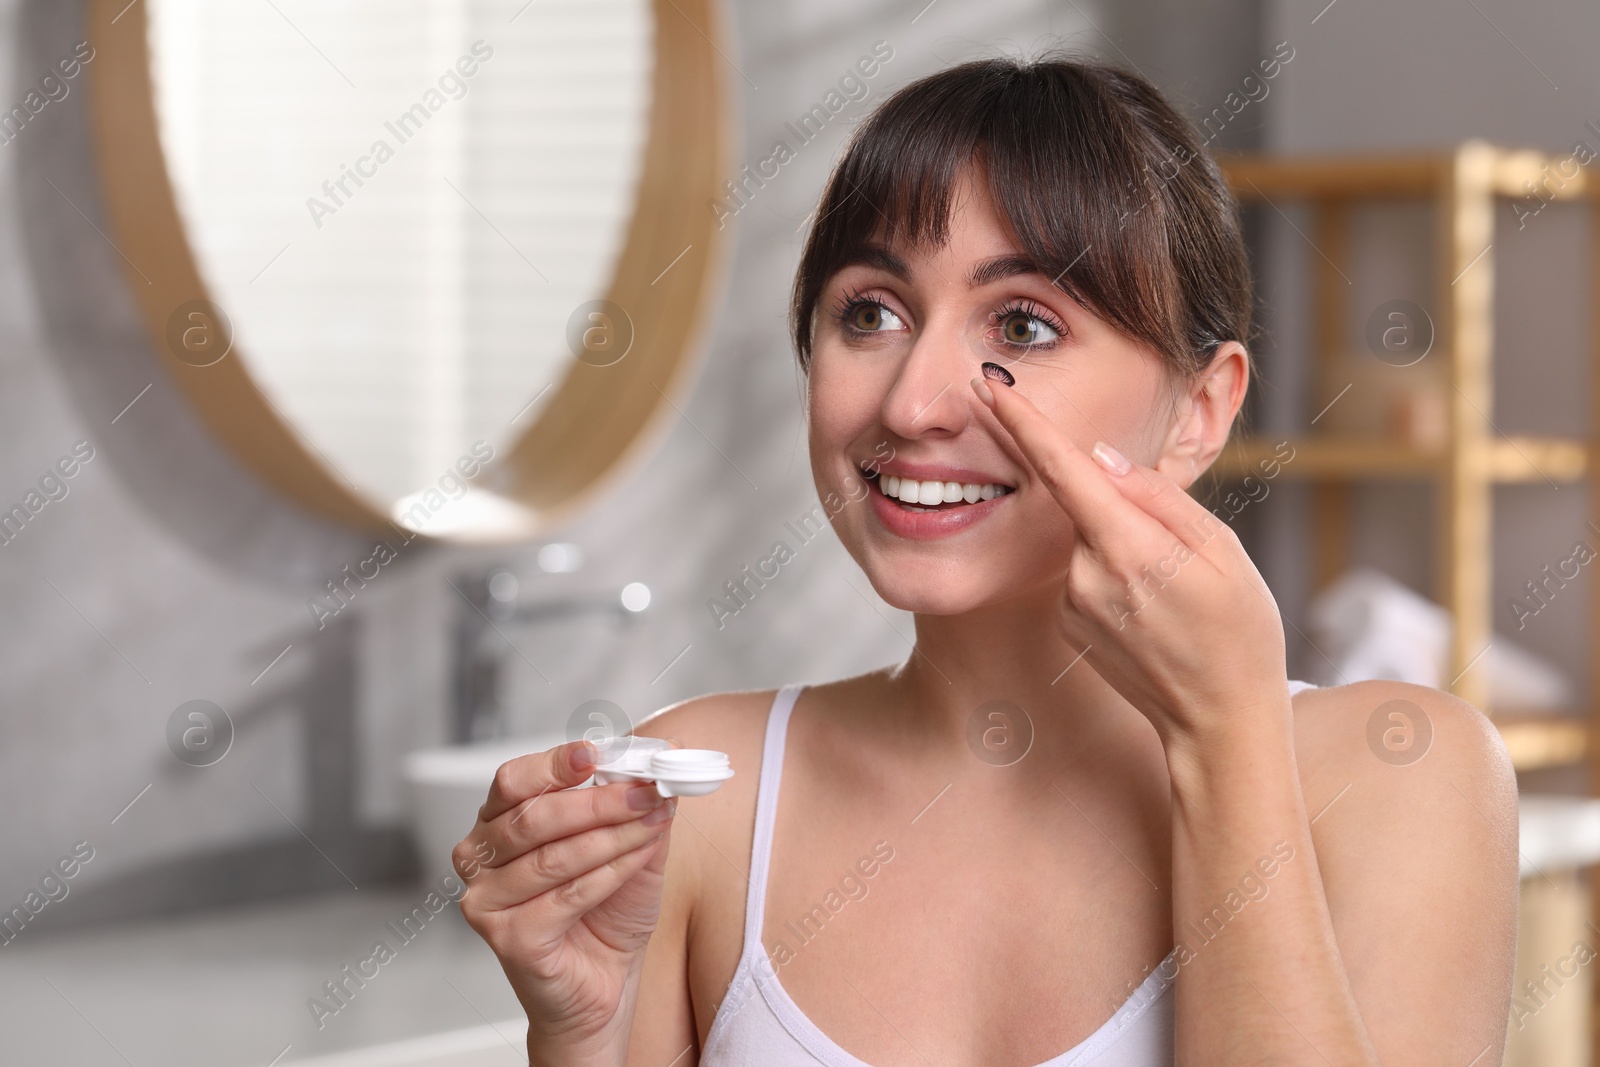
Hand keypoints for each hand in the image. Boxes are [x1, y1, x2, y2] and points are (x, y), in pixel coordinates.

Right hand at [454, 738, 678, 1062]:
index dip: (552, 764)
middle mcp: (480, 858)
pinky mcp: (508, 938)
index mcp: (498, 825)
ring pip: (553, 855)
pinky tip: (635, 862)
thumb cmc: (606, 914)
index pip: (513, 780)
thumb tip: (667, 756)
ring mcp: (487, 901)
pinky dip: (608, 874)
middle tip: (646, 790)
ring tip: (653, 822)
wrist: (604, 987)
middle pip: (534, 816)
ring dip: (612, 835)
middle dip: (598, 800)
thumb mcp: (630, 844)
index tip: (595, 752)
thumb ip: (639, 802)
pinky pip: (565, 896)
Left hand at [970, 375, 1289, 750]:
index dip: (1023, 424)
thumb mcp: (1221, 551)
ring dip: (1124, 543)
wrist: (1220, 722)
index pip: (1063, 469)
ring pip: (1090, 539)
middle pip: (1085, 503)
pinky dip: (1116, 573)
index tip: (988, 388)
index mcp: (1128, 546)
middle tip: (1167, 541)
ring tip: (1177, 591)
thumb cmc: (1238, 631)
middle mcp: (1086, 574)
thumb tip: (1102, 458)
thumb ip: (1157, 496)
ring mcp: (1073, 602)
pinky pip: (1088, 573)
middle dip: (1115, 501)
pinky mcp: (1069, 622)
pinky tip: (1155, 609)